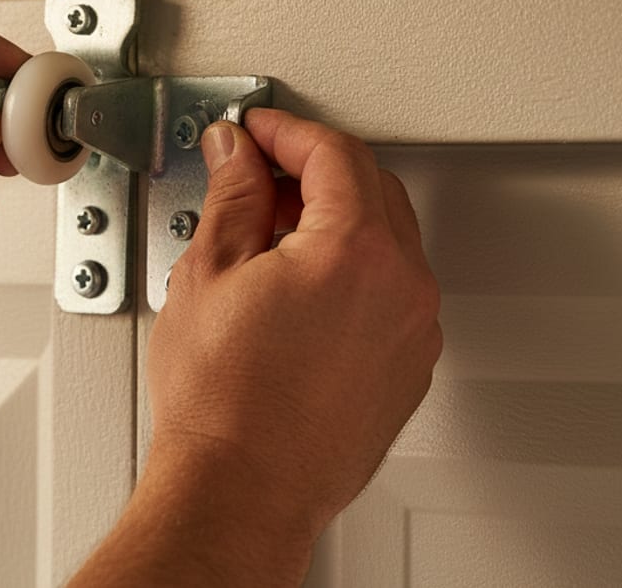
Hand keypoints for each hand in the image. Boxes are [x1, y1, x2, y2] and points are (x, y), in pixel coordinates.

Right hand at [149, 109, 441, 546]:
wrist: (240, 490)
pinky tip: (299, 278)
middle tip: (257, 168)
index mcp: (353, 251)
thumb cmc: (220, 402)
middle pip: (369, 184)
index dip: (285, 130)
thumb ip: (234, 194)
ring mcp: (412, 329)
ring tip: (270, 225)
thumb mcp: (209, 271)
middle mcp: (401, 285)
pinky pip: (392, 285)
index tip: (254, 130)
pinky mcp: (407, 364)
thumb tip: (237, 153)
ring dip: (335, 211)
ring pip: (387, 233)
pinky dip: (353, 262)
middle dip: (312, 164)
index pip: (332, 152)